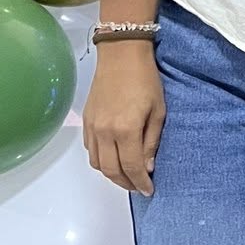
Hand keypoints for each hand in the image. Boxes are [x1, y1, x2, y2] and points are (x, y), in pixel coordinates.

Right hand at [83, 43, 166, 196]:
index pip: (131, 167)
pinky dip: (101, 160)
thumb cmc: (145, 79)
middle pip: (111, 170)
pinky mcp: (86, 121)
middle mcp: (105, 132)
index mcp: (125, 129)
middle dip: (126, 183)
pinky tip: (113, 158)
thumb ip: (152, 141)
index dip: (140, 182)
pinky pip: (90, 150)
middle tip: (138, 187)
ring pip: (97, 163)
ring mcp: (92, 127)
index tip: (149, 190)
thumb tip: (148, 166)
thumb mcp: (158, 111)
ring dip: (112, 174)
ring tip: (127, 176)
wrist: (121, 54)